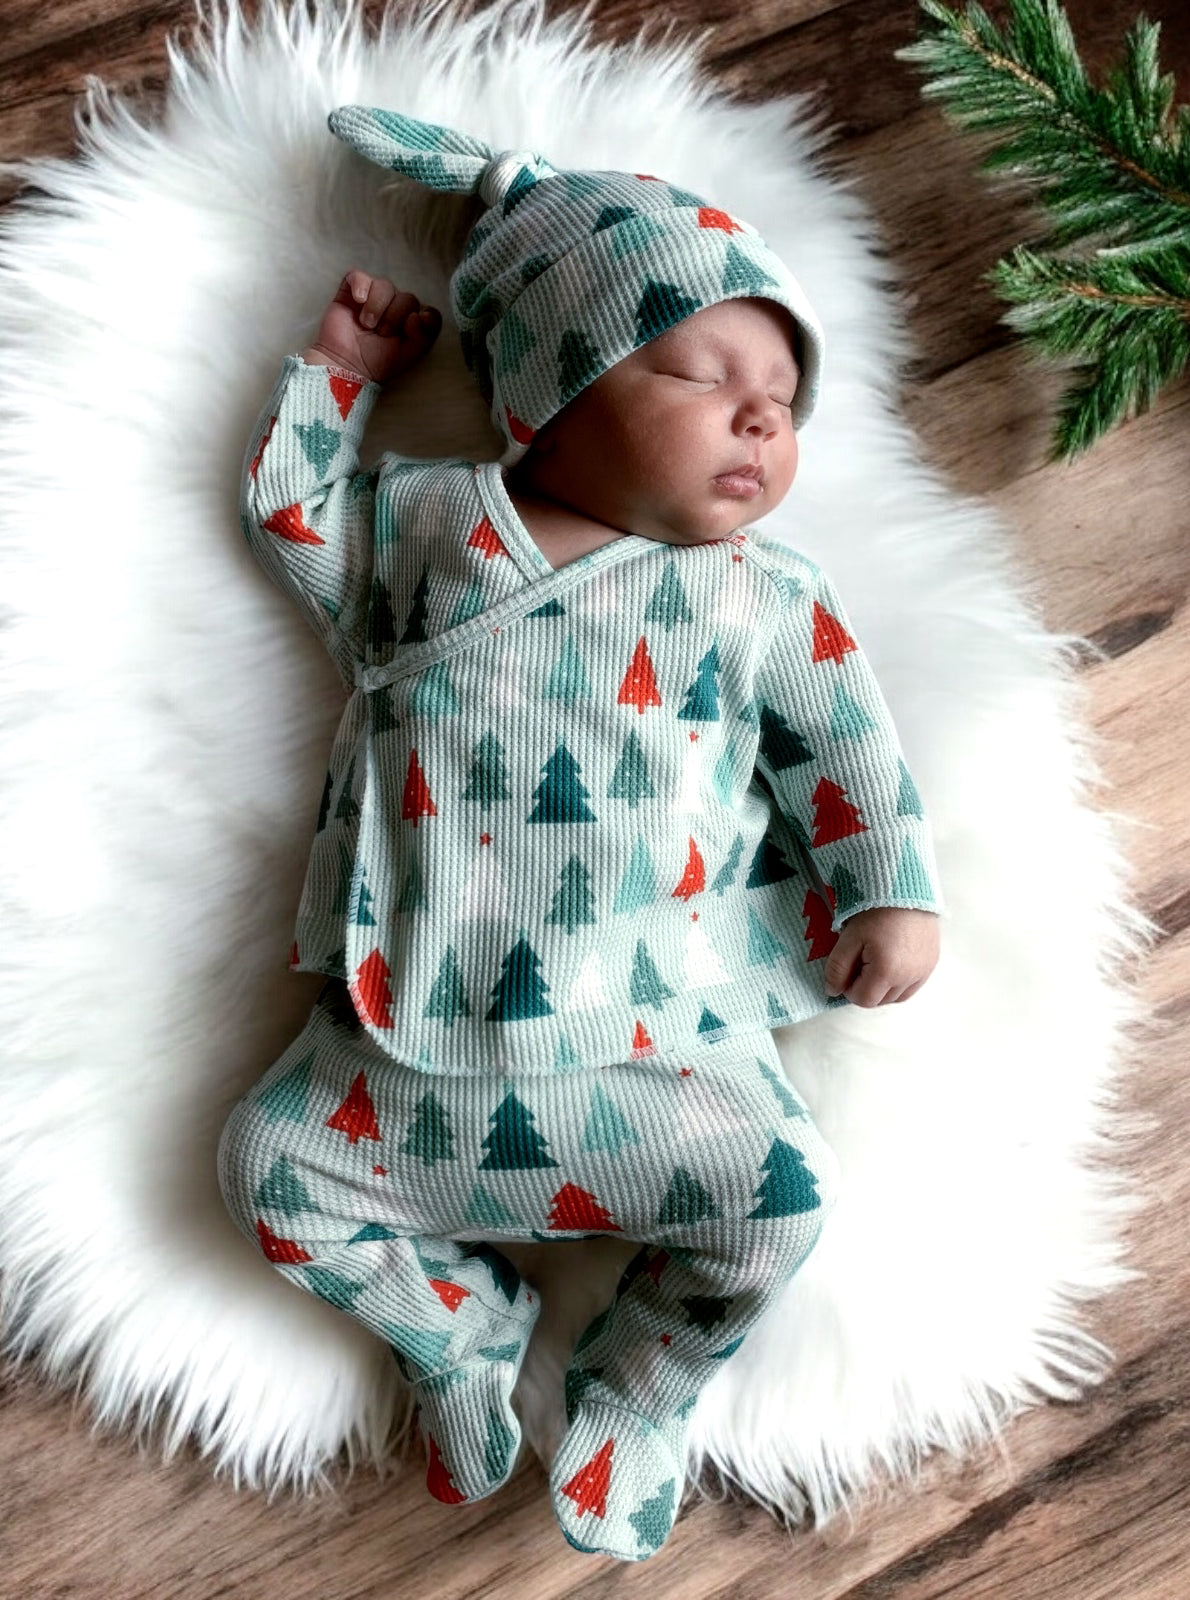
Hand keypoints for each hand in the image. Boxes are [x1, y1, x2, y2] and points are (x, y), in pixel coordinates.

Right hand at [306, 270, 442, 386]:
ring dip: (378, 306)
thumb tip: (420, 314)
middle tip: (381, 333)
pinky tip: (358, 300)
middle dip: (395, 317)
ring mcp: (373, 298)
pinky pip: (359, 276)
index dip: (423, 319)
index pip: (427, 311)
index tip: (409, 331)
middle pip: (407, 298)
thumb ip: (424, 336)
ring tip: (367, 325)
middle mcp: (395, 308)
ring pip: (385, 285)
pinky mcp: (350, 292)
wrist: (346, 366)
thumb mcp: (408, 354)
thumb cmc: (377, 363)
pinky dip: (360, 285)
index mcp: (411, 323)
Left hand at [823, 906, 939, 1006]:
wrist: (904, 887)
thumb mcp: (848, 938)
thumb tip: (832, 991)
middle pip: (881, 1000)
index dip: (849, 986)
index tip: (848, 966)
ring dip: (883, 987)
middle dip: (866, 987)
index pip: (863, 1000)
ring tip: (876, 960)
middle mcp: (910, 977)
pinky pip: (913, 985)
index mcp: (887, 972)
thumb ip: (837, 968)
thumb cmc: (873, 910)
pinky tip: (892, 961)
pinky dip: (899, 981)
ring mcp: (924, 971)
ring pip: (897, 996)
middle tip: (861, 959)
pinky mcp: (932, 962)